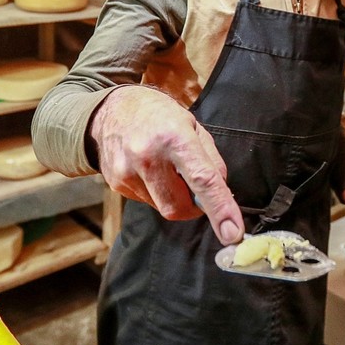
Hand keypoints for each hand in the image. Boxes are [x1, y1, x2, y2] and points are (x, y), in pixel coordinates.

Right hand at [90, 86, 244, 244]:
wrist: (110, 110)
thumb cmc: (159, 116)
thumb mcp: (193, 126)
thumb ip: (211, 161)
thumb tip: (222, 195)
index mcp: (175, 138)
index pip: (202, 180)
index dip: (220, 209)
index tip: (233, 234)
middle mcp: (148, 157)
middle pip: (179, 207)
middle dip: (194, 207)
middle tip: (195, 188)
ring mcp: (128, 172)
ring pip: (163, 208)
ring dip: (174, 199)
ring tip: (168, 170)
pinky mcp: (116, 184)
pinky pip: (147, 202)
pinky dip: (157, 194)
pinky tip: (151, 172)